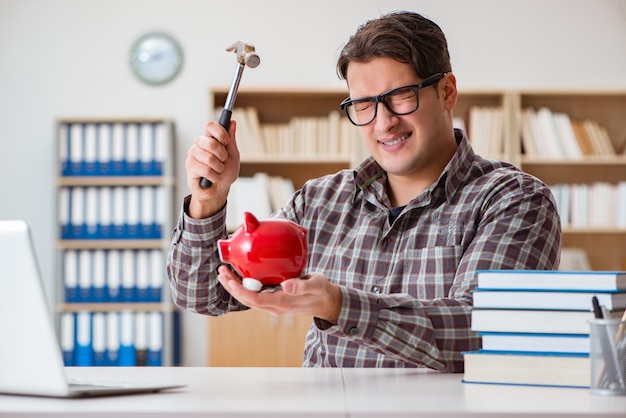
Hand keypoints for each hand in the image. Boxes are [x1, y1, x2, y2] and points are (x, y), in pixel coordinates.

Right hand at [185, 120, 240, 217]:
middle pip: (210, 142)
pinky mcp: (190, 166)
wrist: (218, 190)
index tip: (227, 141)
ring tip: (217, 171)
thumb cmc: (225, 173)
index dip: (219, 131)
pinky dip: (213, 176)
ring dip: (219, 168)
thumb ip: (231, 140)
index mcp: (210, 139)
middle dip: (222, 155)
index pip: (210, 125)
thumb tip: (232, 122)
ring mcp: (193, 154)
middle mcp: (199, 144)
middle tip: (223, 162)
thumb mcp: (233, 156)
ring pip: (209, 158)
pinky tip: (212, 178)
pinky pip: (205, 169)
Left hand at [217, 265, 342, 322]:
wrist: (327, 302)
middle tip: (221, 272)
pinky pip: (255, 295)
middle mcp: (275, 306)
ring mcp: (274, 304)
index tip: (229, 280)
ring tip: (224, 274)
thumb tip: (285, 285)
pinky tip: (240, 277)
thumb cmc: (322, 292)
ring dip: (235, 287)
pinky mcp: (275, 300)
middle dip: (232, 288)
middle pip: (247, 300)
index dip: (240, 291)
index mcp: (282, 303)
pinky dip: (244, 286)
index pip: (255, 300)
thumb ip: (302, 285)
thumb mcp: (316, 285)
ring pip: (249, 298)